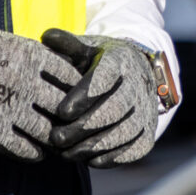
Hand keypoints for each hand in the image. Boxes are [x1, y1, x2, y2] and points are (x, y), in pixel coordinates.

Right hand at [0, 27, 78, 160]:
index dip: (74, 88)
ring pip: (48, 131)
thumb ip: (26, 52)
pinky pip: (26, 149)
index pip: (69, 75)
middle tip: (70, 123)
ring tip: (54, 141)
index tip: (73, 96)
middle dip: (68, 116)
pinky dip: (33, 153)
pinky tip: (33, 153)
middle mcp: (26, 81)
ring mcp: (11, 108)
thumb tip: (49, 59)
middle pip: (63, 105)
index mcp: (29, 55)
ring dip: (52, 138)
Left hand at [39, 30, 161, 166]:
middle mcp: (139, 84)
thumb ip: (67, 45)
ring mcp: (147, 109)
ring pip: (125, 131)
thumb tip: (46, 35)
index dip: (85, 95)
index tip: (61, 111)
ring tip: (66, 153)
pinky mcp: (149, 131)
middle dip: (84, 126)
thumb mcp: (87, 49)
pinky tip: (90, 159)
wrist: (138, 74)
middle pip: (115, 108)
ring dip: (94, 145)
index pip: (106, 77)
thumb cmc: (102, 63)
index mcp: (121, 60)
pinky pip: (134, 148)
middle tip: (56, 138)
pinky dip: (112, 157)